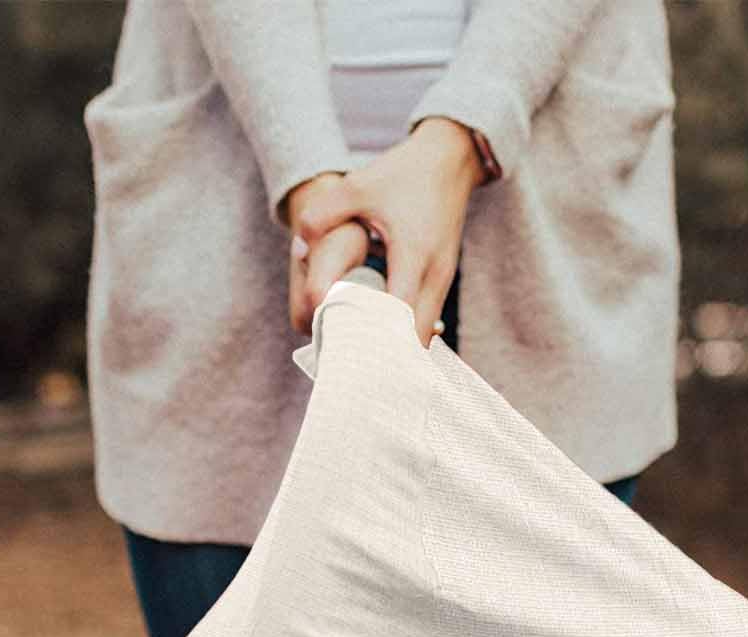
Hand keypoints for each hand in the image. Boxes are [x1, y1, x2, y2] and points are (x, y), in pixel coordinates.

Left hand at [289, 118, 485, 345]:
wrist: (449, 159)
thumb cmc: (403, 173)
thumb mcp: (358, 186)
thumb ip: (322, 214)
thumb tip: (297, 250)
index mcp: (413, 255)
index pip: (398, 318)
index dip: (375, 342)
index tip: (349, 357)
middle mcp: (434, 275)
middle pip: (415, 339)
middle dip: (386, 357)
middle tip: (351, 367)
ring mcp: (443, 281)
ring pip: (422, 334)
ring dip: (396, 347)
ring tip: (362, 357)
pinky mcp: (442, 281)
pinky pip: (424, 320)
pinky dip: (404, 333)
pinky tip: (378, 337)